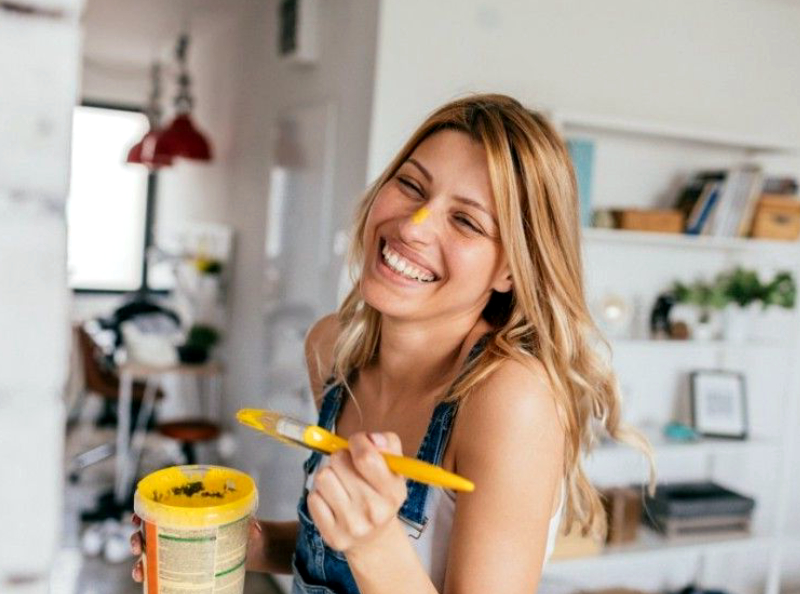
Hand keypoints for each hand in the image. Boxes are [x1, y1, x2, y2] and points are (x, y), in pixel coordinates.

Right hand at [131, 513, 267, 578]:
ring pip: (151, 551)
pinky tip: (146, 581)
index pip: (161, 506)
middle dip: (138, 536)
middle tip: (138, 545)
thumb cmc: (247, 528)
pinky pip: (161, 570)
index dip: (145, 510)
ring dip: (140, 560)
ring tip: (140, 570)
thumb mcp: (247, 521)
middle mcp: (180, 526)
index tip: (137, 518)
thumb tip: (254, 528)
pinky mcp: (183, 564)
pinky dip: (150, 575)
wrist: (252, 547)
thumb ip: (250, 523)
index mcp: (191, 510)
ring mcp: (180, 546)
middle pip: (150, 529)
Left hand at [307, 432, 406, 554]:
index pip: (365, 457)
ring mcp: (352, 525)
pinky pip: (313, 498)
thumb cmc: (381, 493)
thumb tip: (370, 438)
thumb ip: (388, 444)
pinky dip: (320, 494)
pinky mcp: (332, 535)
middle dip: (341, 457)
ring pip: (323, 477)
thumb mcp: (395, 468)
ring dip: (329, 475)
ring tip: (340, 484)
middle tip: (349, 468)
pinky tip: (333, 501)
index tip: (357, 444)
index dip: (357, 442)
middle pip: (339, 461)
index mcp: (393, 492)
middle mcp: (374, 511)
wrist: (374, 538)